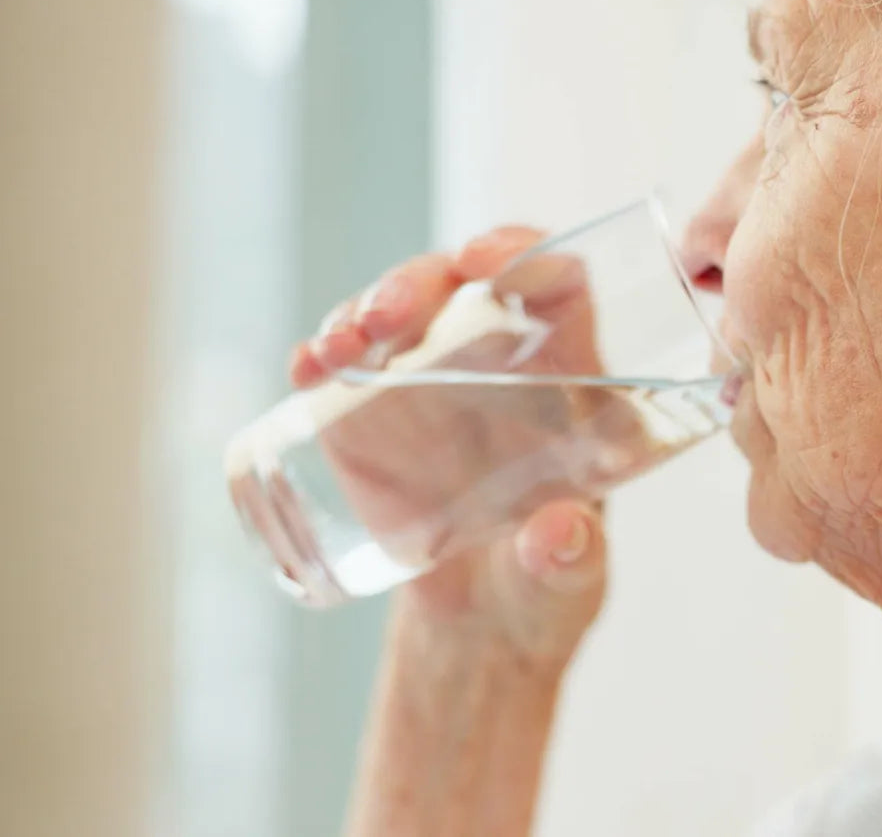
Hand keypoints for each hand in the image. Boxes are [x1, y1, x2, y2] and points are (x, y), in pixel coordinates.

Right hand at [291, 227, 607, 667]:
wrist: (478, 630)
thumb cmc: (547, 590)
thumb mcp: (569, 582)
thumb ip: (569, 560)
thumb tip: (561, 536)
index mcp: (572, 384)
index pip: (560, 287)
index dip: (526, 252)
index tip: (483, 258)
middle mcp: (504, 366)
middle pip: (467, 285)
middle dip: (421, 281)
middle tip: (387, 317)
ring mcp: (434, 383)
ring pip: (402, 311)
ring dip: (364, 308)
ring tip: (339, 348)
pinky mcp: (376, 414)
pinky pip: (350, 362)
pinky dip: (323, 352)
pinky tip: (308, 366)